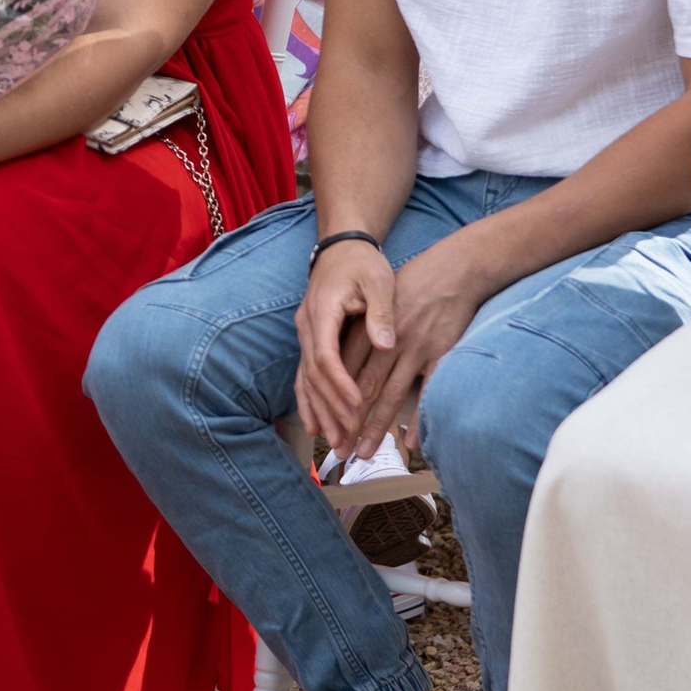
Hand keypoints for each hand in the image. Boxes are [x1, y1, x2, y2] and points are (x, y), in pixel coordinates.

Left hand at [295, 232, 490, 458]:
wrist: (454, 269)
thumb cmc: (413, 286)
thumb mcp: (378, 301)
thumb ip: (362, 332)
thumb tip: (343, 363)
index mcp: (369, 328)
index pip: (344, 370)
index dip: (333, 399)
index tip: (324, 425)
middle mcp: (389, 340)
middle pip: (364, 388)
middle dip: (349, 421)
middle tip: (338, 450)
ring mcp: (417, 348)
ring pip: (391, 394)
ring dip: (376, 426)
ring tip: (364, 451)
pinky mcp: (442, 352)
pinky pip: (428, 391)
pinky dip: (419, 417)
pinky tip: (411, 441)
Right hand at [295, 239, 399, 451]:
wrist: (341, 247)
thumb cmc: (363, 264)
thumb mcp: (378, 281)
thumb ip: (381, 313)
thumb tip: (386, 344)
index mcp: (323, 310)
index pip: (326, 356)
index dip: (340, 385)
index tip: (357, 406)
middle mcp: (307, 325)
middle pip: (313, 376)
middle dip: (331, 410)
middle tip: (347, 439)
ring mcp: (304, 334)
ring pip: (306, 380)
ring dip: (320, 413)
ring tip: (335, 442)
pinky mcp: (309, 340)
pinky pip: (304, 376)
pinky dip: (309, 402)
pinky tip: (317, 426)